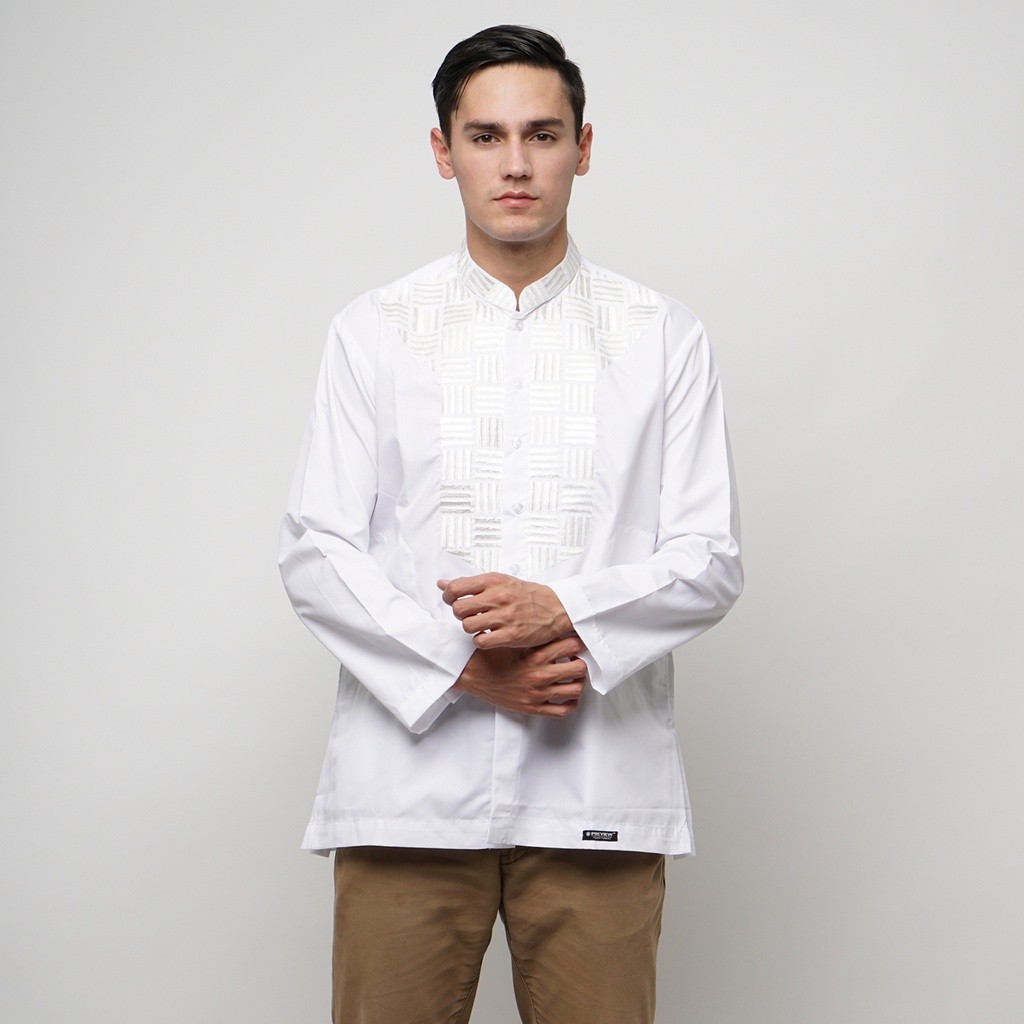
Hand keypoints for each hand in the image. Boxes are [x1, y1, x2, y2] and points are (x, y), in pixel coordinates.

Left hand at [438, 573, 572, 648]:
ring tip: (480, 626)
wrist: (557, 608)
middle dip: (459, 614)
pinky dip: (481, 641)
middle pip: (459, 609)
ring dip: (470, 628)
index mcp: (493, 581)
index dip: (448, 597)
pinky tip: (489, 636)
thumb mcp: (500, 582)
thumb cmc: (527, 595)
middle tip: (469, 615)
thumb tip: (442, 584)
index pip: (456, 588)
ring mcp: (505, 617)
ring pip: (468, 626)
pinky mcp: (511, 635)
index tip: (452, 601)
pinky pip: (481, 641)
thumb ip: (470, 584)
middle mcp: (498, 597)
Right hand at [453, 635, 587, 717]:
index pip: (571, 646)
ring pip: (575, 690)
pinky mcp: (533, 708)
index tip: (578, 640)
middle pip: (579, 669)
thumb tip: (552, 628)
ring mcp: (538, 695)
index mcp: (535, 657)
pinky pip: (562, 710)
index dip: (578, 641)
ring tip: (573, 675)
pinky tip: (568, 694)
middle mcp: (540, 676)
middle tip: (577, 658)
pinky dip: (571, 702)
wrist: (471, 676)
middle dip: (581, 661)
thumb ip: (532, 636)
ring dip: (578, 681)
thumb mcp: (512, 641)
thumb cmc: (491, 656)